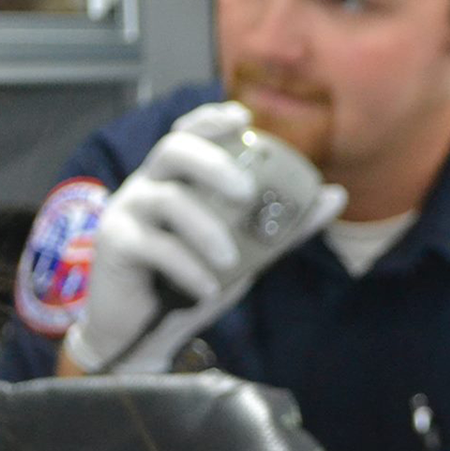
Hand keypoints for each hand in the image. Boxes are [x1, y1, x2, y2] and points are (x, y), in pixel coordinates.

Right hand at [63, 102, 346, 373]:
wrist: (147, 333)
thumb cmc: (195, 279)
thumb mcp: (248, 251)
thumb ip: (287, 226)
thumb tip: (335, 194)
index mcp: (178, 179)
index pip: (188, 133)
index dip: (211, 120)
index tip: (243, 116)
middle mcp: (148, 185)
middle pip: (173, 149)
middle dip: (213, 163)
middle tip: (247, 192)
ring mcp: (126, 212)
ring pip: (166, 200)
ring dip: (206, 229)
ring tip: (230, 260)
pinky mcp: (114, 245)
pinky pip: (155, 246)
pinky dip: (188, 267)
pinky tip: (208, 288)